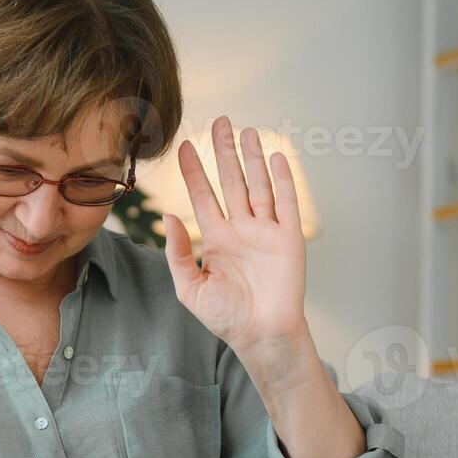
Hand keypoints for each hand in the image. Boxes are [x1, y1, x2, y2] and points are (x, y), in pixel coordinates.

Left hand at [162, 115, 309, 355]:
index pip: (202, 196)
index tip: (183, 147)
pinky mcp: (288, 238)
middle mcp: (240, 229)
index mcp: (216, 239)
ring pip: (257, 185)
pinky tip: (275, 157)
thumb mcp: (189, 288)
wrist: (262, 335)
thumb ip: (178, 253)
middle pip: (231, 181)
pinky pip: (285, 202)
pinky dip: (281, 179)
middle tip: (219, 122)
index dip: (193, 171)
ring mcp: (265, 231)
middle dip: (224, 152)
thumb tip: (168, 217)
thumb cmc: (226, 317)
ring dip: (252, 158)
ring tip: (246, 131)